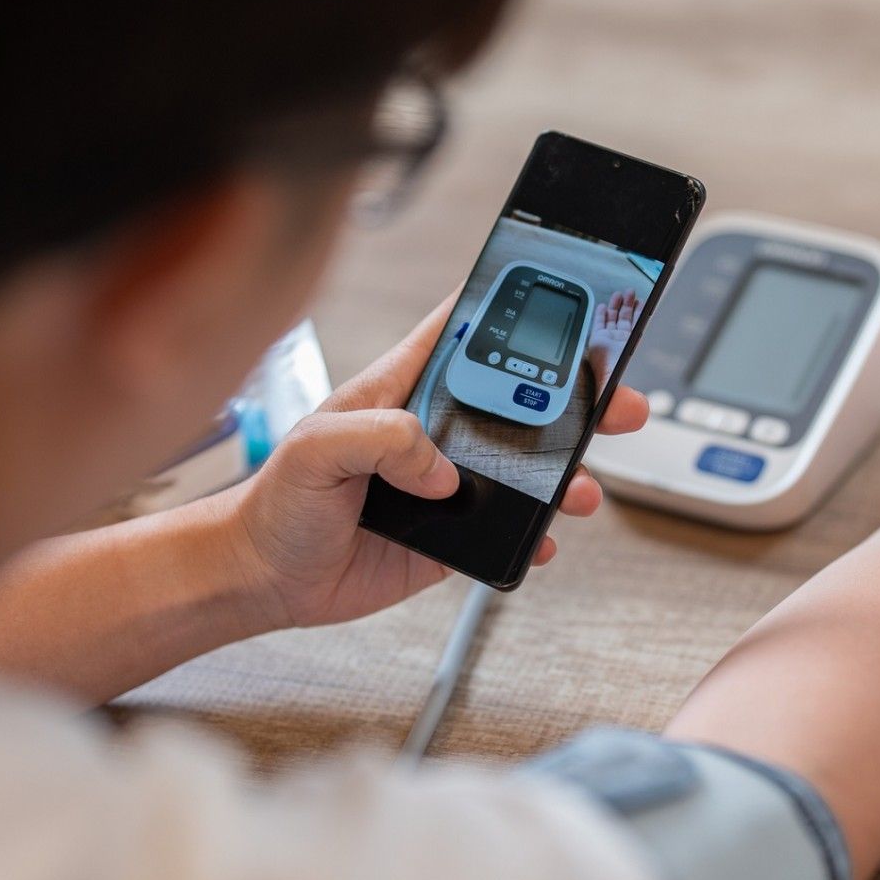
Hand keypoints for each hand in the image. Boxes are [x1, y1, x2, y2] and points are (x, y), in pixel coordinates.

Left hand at [224, 296, 650, 629]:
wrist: (263, 578)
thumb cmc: (274, 503)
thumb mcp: (315, 450)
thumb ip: (380, 438)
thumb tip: (439, 465)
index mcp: (400, 388)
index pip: (464, 332)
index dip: (513, 309)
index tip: (566, 301)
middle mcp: (430, 431)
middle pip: (517, 399)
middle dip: (574, 396)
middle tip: (617, 401)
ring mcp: (445, 482)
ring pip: (524, 467)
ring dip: (565, 473)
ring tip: (585, 488)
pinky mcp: (451, 534)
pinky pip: (508, 530)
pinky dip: (536, 536)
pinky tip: (546, 541)